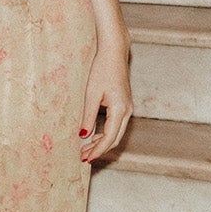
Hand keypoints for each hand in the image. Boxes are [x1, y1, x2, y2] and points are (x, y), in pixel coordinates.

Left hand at [80, 37, 132, 162]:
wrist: (114, 52)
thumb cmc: (102, 69)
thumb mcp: (91, 94)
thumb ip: (88, 116)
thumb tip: (83, 136)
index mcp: (120, 109)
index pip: (109, 138)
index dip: (97, 150)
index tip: (85, 159)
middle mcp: (127, 111)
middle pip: (115, 139)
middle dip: (99, 150)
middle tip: (82, 156)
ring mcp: (127, 108)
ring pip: (116, 133)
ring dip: (102, 142)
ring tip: (85, 148)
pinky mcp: (124, 105)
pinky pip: (116, 125)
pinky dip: (105, 134)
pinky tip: (93, 136)